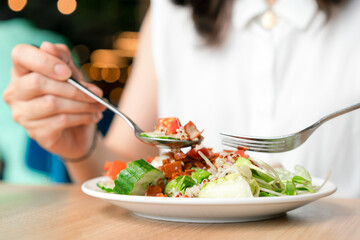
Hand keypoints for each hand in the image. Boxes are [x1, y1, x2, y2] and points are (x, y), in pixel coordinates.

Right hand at [3, 42, 105, 158]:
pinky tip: (94, 116)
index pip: (21, 55)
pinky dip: (83, 117)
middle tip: (98, 93)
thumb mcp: (73, 74)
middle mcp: (15, 92)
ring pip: (52, 103)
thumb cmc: (73, 97)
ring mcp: (22, 114)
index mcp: (22, 71)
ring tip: (100, 105)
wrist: (80, 131)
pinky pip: (60, 120)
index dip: (44, 61)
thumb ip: (63, 59)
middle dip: (74, 88)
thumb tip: (48, 46)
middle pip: (38, 83)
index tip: (68, 72)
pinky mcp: (35, 132)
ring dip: (83, 104)